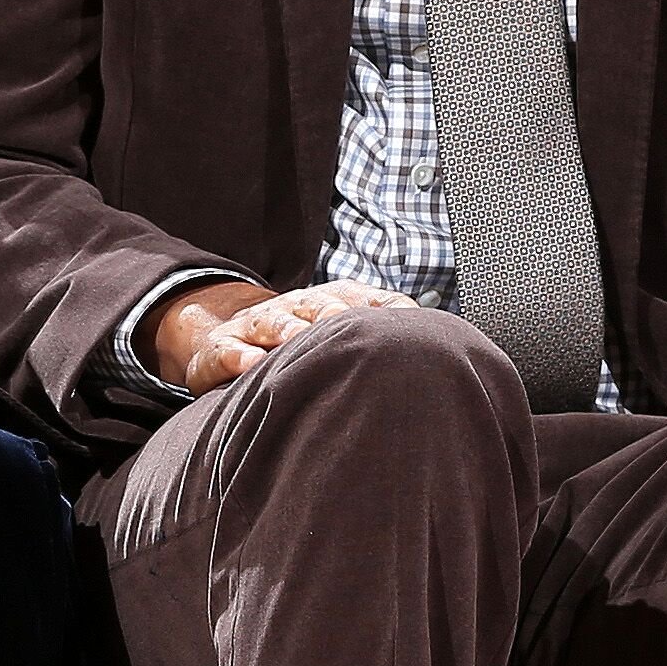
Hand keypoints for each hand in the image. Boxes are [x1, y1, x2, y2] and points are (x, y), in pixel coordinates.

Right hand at [149, 277, 410, 395]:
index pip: (366, 300)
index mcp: (332, 303)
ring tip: (298, 339)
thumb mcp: (338, 341)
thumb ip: (381, 344)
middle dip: (336, 314)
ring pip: (274, 322)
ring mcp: (257, 326)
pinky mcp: (221, 348)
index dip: (389, 309)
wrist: (228, 340)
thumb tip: (445, 354)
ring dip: (287, 329)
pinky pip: (229, 350)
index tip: (412, 319)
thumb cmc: (300, 348)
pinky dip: (238, 357)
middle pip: (319, 304)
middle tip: (351, 326)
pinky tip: (250, 365)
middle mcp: (296, 308)